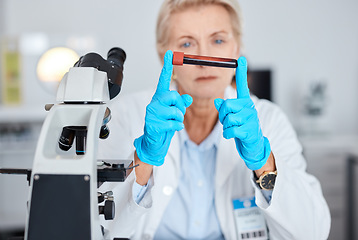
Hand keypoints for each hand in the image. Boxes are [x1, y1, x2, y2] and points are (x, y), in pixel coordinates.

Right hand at [134, 50, 192, 165]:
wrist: (153, 142)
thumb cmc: (164, 125)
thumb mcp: (175, 113)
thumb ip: (182, 104)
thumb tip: (188, 98)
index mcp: (159, 97)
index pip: (164, 79)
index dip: (167, 67)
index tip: (170, 53)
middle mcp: (154, 102)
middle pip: (174, 96)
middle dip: (180, 107)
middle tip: (176, 114)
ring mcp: (152, 113)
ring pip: (176, 111)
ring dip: (179, 119)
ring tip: (171, 123)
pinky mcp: (153, 124)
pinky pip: (173, 123)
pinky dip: (177, 127)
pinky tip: (171, 129)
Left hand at [214, 57, 270, 169]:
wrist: (254, 145)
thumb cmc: (243, 128)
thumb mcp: (233, 117)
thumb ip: (226, 108)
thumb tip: (217, 100)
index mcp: (245, 102)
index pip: (242, 85)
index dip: (242, 72)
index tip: (241, 58)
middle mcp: (249, 107)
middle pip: (227, 105)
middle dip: (223, 115)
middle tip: (228, 122)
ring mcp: (251, 119)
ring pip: (228, 118)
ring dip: (226, 126)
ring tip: (233, 128)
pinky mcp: (249, 131)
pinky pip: (231, 130)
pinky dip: (227, 134)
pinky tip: (233, 135)